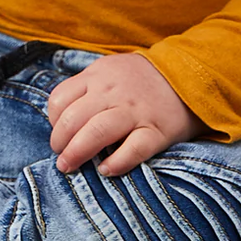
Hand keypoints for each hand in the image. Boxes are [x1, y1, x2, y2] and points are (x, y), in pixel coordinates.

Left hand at [48, 53, 207, 176]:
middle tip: (60, 158)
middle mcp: (113, 92)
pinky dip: (117, 162)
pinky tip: (106, 170)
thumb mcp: (108, 70)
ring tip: (69, 167)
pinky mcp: (157, 131)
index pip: (61, 98)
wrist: (187, 76)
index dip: (52, 120)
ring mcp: (135, 111)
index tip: (58, 133)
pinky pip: (134, 149)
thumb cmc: (139, 79)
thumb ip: (86, 88)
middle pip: (74, 118)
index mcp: (97, 75)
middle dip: (60, 142)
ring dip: (78, 152)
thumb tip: (61, 119)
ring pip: (98, 131)